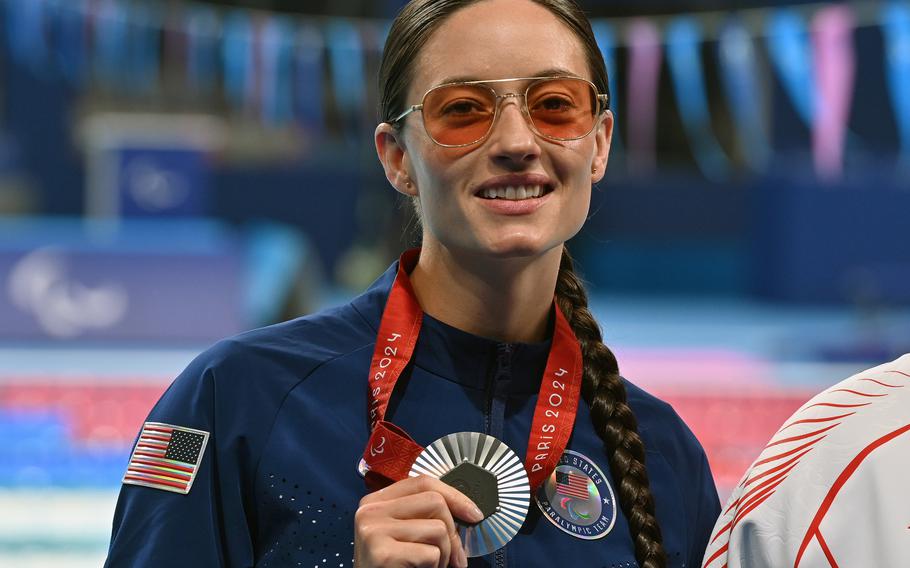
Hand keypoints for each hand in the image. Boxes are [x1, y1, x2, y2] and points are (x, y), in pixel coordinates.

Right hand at [354, 475, 483, 567]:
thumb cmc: (395, 565)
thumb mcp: (404, 534)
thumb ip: (423, 515)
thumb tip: (467, 509)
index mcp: (375, 500)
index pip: (422, 482)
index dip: (454, 495)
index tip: (474, 513)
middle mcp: (369, 510)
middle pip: (434, 501)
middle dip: (453, 532)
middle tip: (455, 558)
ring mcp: (373, 530)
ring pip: (437, 529)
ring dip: (445, 555)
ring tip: (432, 567)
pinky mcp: (381, 553)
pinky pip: (430, 554)